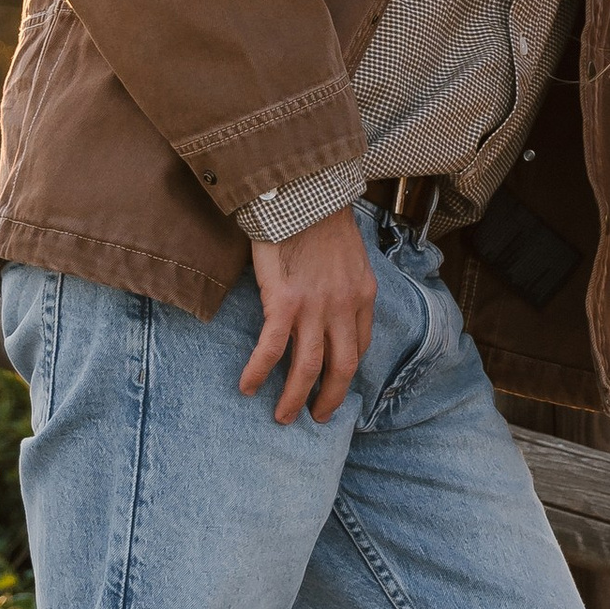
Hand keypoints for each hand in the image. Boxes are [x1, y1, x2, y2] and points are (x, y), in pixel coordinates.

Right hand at [239, 206, 375, 425]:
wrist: (302, 191)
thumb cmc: (319, 215)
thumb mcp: (348, 252)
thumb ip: (343, 280)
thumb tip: (330, 296)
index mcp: (362, 295)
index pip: (360, 344)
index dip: (347, 369)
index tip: (336, 382)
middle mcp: (344, 307)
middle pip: (342, 366)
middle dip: (330, 398)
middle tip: (317, 417)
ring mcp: (315, 307)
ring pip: (309, 367)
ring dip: (296, 397)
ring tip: (283, 417)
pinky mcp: (284, 302)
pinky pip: (272, 349)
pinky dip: (259, 371)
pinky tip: (247, 387)